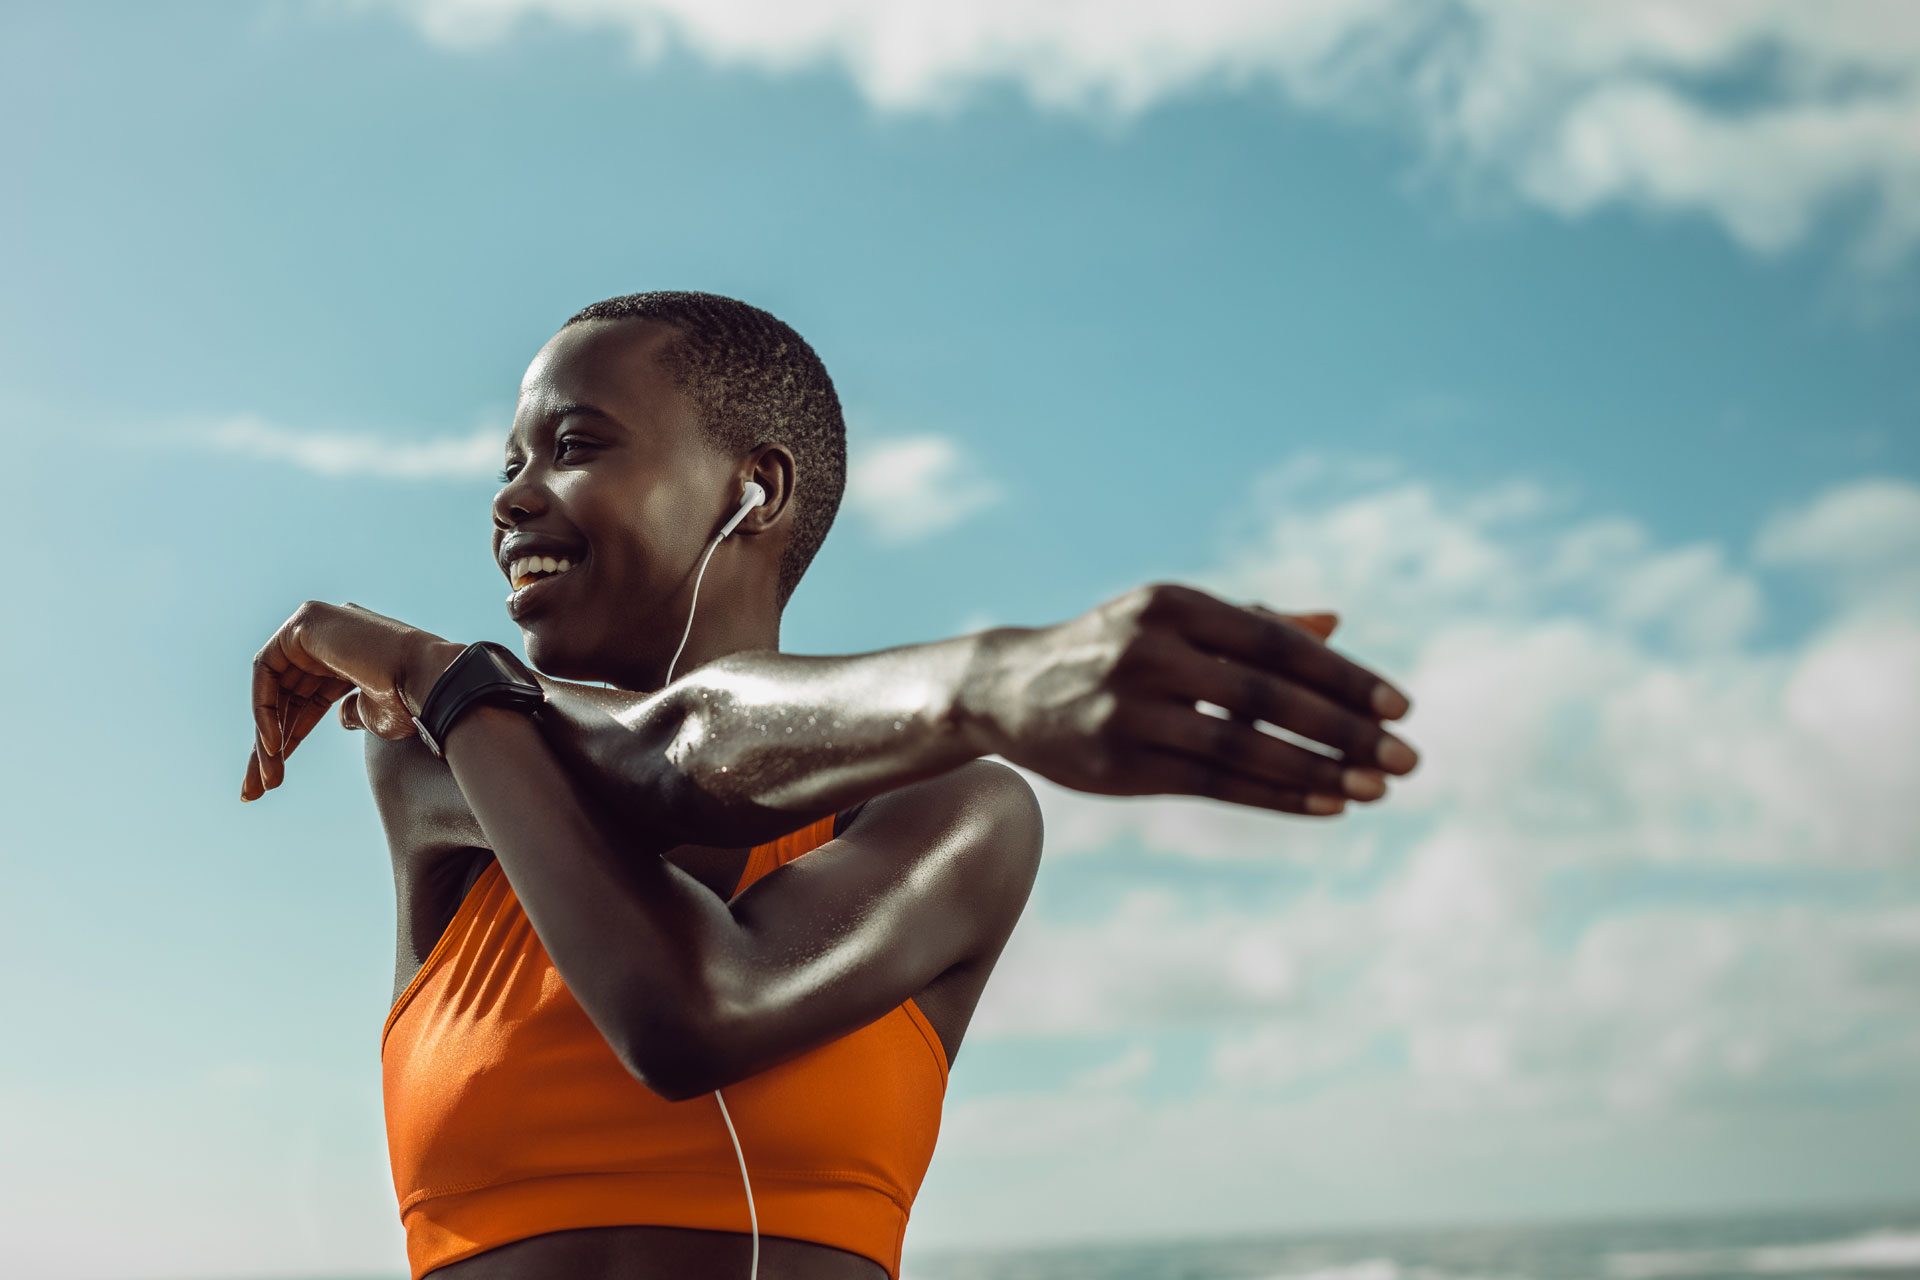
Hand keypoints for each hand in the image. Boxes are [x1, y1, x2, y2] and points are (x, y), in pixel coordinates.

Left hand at [241, 601, 460, 801]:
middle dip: (268, 744)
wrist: (431, 683)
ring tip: (264, 778)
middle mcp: (333, 636)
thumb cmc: (413, 702)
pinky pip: (267, 670)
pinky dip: (264, 709)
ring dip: (264, 737)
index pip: (307, 698)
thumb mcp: (375, 714)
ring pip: (273, 687)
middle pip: (286, 695)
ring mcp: (320, 624)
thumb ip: (352, 712)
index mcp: (351, 656)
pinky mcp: (307, 620)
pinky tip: (271, 744)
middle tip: (258, 787)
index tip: (274, 778)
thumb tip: (341, 715)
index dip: (291, 737)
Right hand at [957, 582, 1416, 816]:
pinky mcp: (1120, 765)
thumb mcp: (1174, 620)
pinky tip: (1327, 804)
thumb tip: (1337, 623)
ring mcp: (1130, 711)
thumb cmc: (1112, 647)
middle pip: (1268, 697)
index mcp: (1174, 605)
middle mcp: (1150, 653)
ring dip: (1319, 772)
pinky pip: (1214, 785)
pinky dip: (1277, 796)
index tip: (1402, 706)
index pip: (1278, 642)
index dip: (1344, 676)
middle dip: (1346, 731)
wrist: (1009, 688)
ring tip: (1377, 789)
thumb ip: (1253, 622)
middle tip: (1408, 758)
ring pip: (1243, 749)